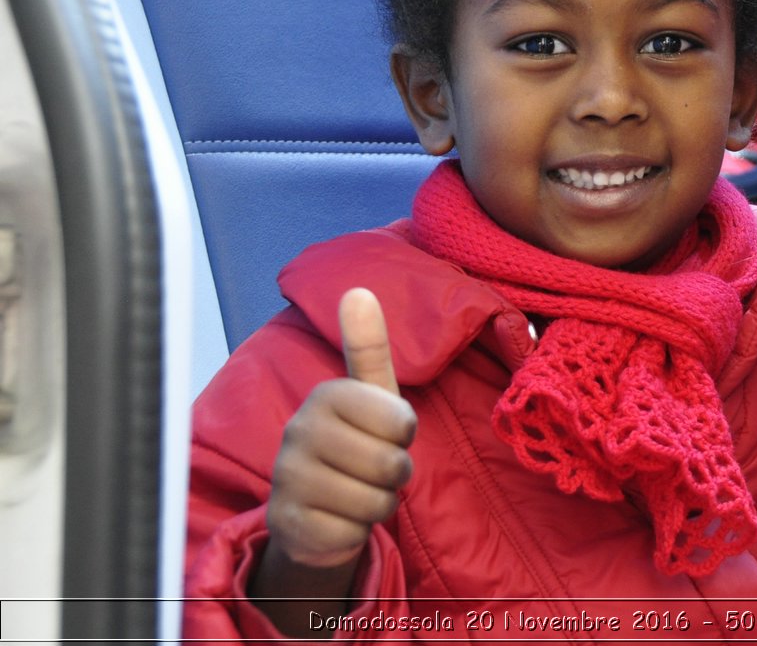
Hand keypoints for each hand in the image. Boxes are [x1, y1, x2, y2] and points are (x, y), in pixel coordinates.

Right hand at [255, 288, 416, 622]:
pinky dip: (357, 532)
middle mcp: (298, 431)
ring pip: (376, 501)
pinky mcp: (287, 523)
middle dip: (395, 474)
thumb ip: (367, 347)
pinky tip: (339, 518)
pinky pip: (354, 532)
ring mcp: (287, 478)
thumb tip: (358, 290)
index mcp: (326, 395)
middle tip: (371, 469)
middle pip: (392, 464)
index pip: (402, 421)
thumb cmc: (355, 443)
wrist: (314, 509)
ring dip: (379, 503)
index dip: (404, 435)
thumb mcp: (370, 395)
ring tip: (357, 491)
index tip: (383, 433)